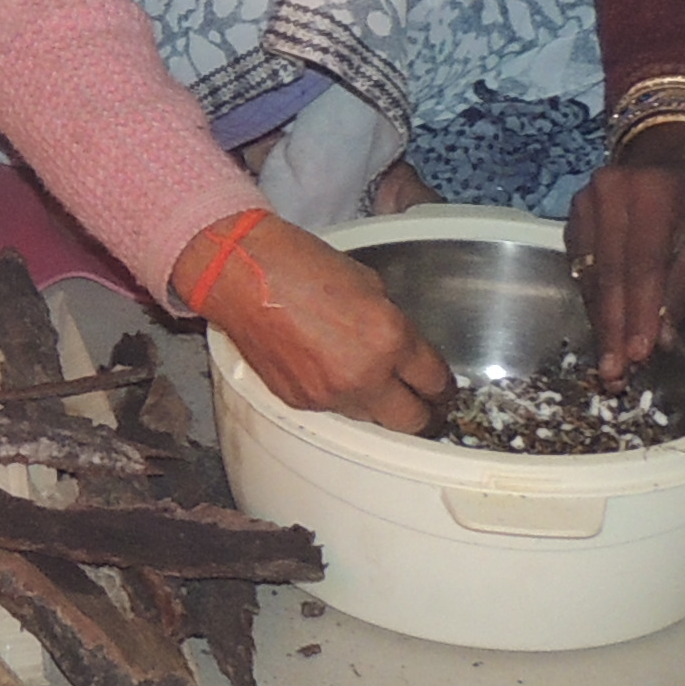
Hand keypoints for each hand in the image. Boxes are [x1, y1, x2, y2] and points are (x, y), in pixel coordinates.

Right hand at [180, 211, 447, 434]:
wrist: (241, 272)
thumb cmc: (301, 264)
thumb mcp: (370, 285)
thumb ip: (393, 324)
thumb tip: (402, 350)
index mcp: (389, 339)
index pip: (435, 382)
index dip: (443, 385)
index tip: (440, 385)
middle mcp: (364, 375)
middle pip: (413, 420)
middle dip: (422, 411)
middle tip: (418, 398)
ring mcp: (329, 394)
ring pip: (373, 419)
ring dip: (378, 405)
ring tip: (368, 380)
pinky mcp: (299, 401)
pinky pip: (334, 410)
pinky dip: (338, 395)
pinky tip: (328, 368)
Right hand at [567, 126, 684, 375]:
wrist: (666, 151)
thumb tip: (662, 337)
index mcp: (654, 194)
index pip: (643, 264)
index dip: (639, 312)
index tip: (638, 355)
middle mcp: (610, 193)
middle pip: (609, 274)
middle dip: (612, 328)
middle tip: (614, 374)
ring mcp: (583, 202)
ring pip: (590, 275)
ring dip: (599, 320)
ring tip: (609, 362)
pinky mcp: (571, 215)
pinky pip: (580, 266)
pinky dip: (592, 300)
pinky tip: (602, 326)